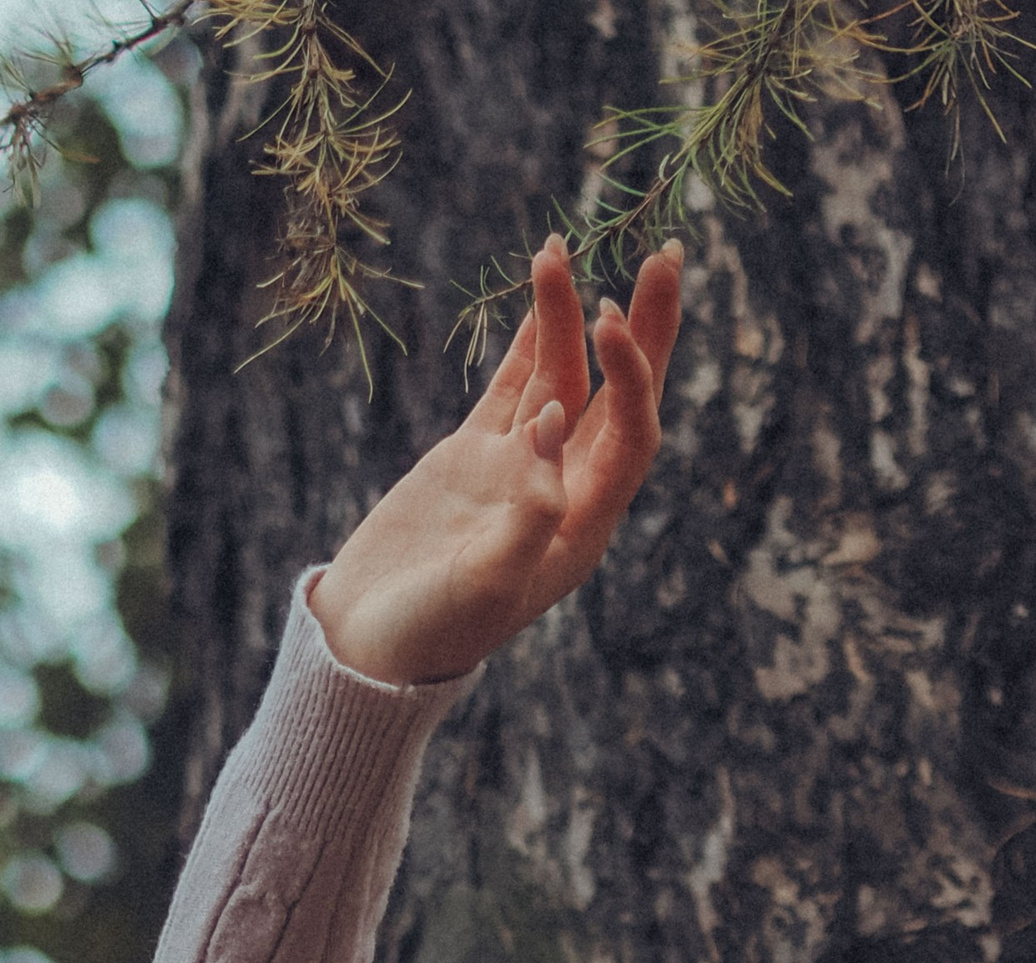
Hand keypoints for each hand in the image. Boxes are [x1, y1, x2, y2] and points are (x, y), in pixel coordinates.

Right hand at [309, 234, 684, 686]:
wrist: (369, 644)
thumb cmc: (429, 630)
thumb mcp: (483, 585)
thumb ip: (527, 512)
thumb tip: (555, 422)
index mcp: (582, 527)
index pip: (631, 436)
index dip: (630, 376)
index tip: (607, 318)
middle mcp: (563, 491)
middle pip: (621, 396)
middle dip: (645, 327)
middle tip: (666, 252)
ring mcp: (519, 467)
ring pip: (563, 376)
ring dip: (569, 315)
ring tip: (559, 245)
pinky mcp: (475, 455)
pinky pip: (514, 383)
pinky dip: (529, 338)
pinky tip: (544, 288)